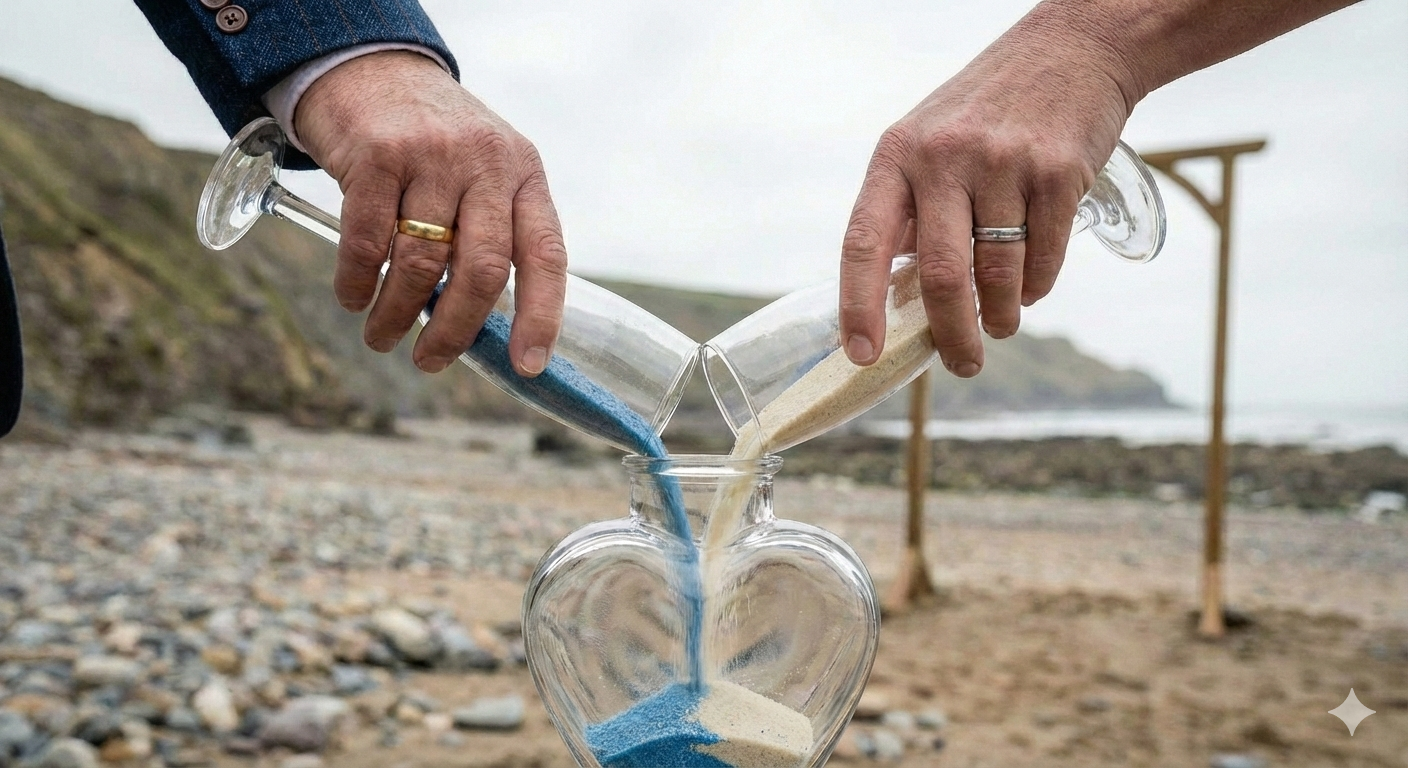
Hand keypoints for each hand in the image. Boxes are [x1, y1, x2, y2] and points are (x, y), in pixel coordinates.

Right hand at [296, 51, 566, 375]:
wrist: (371, 67)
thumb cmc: (433, 142)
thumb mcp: (484, 171)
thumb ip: (492, 232)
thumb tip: (481, 325)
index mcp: (524, 174)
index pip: (546, 255)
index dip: (542, 315)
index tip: (528, 363)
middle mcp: (486, 163)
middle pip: (482, 270)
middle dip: (455, 330)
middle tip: (430, 361)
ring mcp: (432, 156)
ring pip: (421, 263)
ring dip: (397, 314)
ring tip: (382, 335)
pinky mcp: (376, 156)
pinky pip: (368, 242)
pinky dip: (357, 283)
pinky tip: (353, 297)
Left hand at [838, 7, 1140, 376]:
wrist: (1073, 48)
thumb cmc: (987, 109)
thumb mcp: (927, 141)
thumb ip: (910, 209)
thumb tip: (897, 296)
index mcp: (897, 155)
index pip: (864, 242)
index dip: (859, 305)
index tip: (862, 353)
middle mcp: (945, 158)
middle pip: (943, 276)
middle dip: (953, 336)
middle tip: (962, 364)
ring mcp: (1004, 163)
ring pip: (999, 274)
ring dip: (1002, 316)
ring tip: (1002, 324)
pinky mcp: (1059, 172)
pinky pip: (1045, 257)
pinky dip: (1037, 287)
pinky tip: (1031, 288)